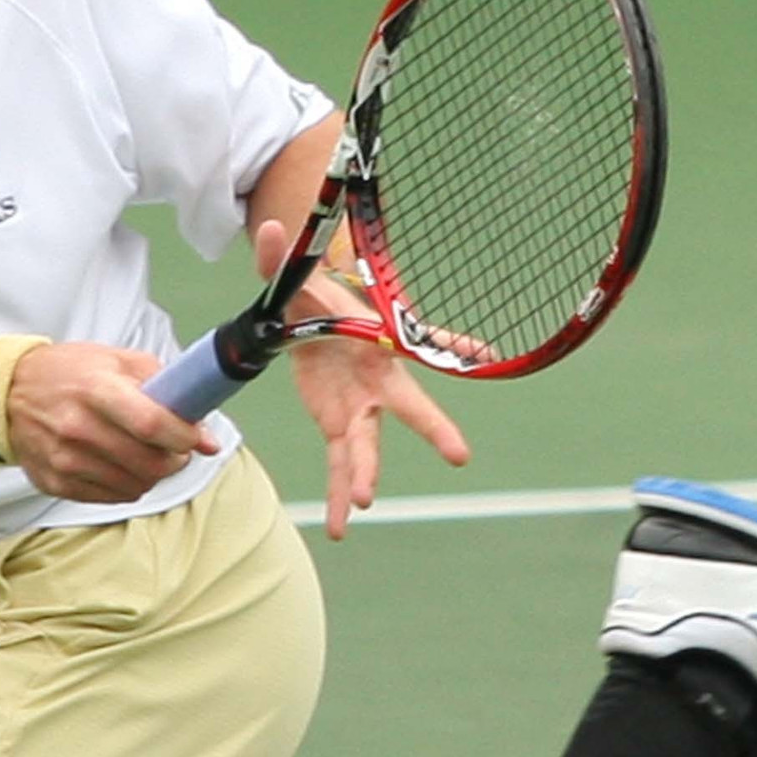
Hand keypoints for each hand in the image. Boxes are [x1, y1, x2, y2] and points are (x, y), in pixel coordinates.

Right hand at [6, 342, 218, 502]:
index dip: (185, 436)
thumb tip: (201, 424)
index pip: (151, 423)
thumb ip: (162, 384)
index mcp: (95, 388)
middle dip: (176, 459)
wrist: (8, 394)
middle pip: (148, 462)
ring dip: (154, 474)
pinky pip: (114, 497)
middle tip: (177, 449)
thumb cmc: (68, 374)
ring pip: (136, 485)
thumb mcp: (114, 359)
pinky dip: (129, 485)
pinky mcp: (56, 482)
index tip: (200, 440)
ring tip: (147, 455)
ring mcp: (64, 459)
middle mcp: (76, 427)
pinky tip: (122, 465)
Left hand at [251, 218, 470, 540]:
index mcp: (379, 343)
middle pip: (411, 408)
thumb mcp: (295, 284)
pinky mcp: (338, 426)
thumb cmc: (313, 301)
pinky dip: (339, 496)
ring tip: (363, 505)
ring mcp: (361, 409)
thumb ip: (282, 262)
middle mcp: (380, 382)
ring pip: (368, 446)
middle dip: (434, 428)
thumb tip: (270, 229)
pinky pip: (339, 465)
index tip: (486, 355)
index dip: (455, 345)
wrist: (303, 325)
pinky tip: (339, 527)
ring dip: (365, 475)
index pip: (425, 343)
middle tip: (460, 454)